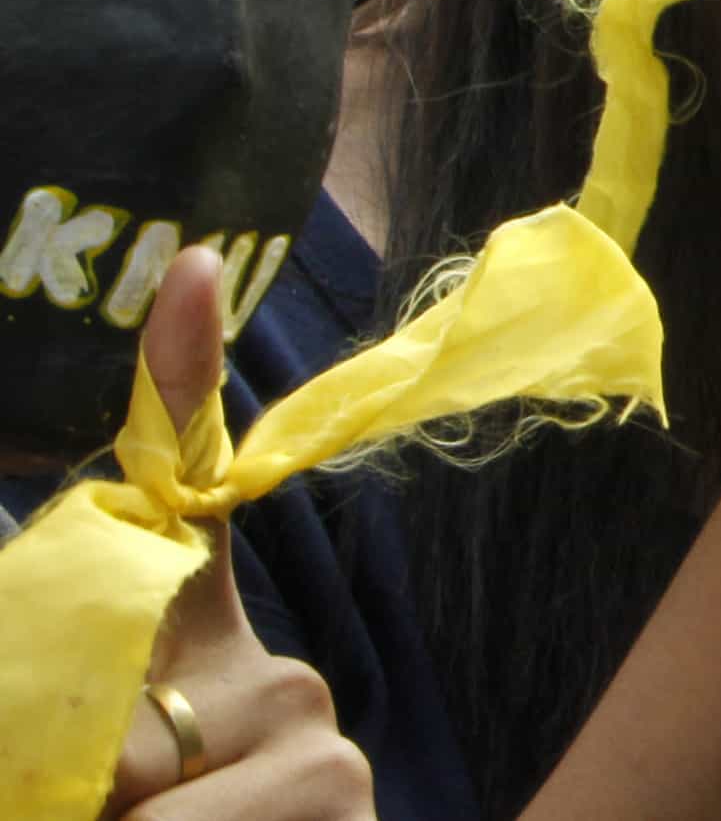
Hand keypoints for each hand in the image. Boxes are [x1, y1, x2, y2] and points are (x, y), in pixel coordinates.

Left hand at [101, 249, 374, 820]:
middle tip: (90, 805)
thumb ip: (71, 712)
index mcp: (193, 665)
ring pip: (177, 792)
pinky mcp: (338, 798)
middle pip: (142, 720)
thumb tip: (145, 498)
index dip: (183, 380)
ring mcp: (321, 756)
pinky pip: (240, 808)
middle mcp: (273, 690)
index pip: (189, 514)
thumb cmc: (161, 817)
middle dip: (87, 791)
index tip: (188, 265)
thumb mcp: (83, 764)